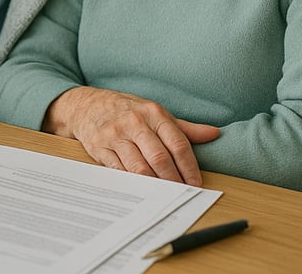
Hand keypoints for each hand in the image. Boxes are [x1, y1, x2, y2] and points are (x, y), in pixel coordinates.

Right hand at [43, 87, 219, 185]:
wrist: (87, 105)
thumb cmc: (127, 110)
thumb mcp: (155, 113)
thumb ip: (185, 128)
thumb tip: (214, 134)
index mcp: (153, 113)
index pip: (178, 143)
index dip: (189, 167)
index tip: (196, 184)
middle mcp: (134, 122)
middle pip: (160, 158)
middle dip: (173, 180)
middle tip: (182, 195)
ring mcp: (115, 135)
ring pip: (139, 167)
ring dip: (154, 185)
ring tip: (165, 196)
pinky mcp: (100, 147)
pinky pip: (119, 171)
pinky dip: (132, 183)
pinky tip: (141, 191)